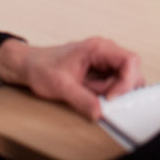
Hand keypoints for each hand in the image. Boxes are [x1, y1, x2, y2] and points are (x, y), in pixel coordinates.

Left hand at [0, 37, 143, 120]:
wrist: (28, 66)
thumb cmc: (42, 67)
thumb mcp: (61, 86)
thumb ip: (82, 99)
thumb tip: (99, 112)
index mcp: (98, 48)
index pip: (129, 61)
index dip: (127, 81)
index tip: (114, 98)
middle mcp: (105, 53)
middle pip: (131, 71)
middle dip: (122, 90)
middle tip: (106, 102)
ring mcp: (103, 63)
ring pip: (123, 81)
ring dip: (112, 94)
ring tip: (92, 97)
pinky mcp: (100, 73)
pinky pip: (112, 86)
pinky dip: (106, 95)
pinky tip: (91, 97)